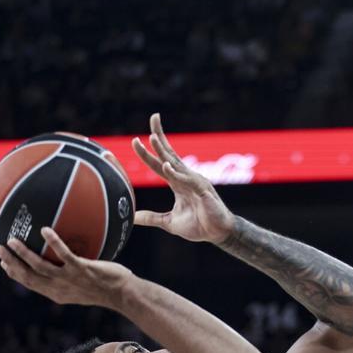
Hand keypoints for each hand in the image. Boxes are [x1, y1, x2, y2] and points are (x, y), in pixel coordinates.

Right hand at [0, 228, 132, 307]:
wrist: (124, 294)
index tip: (3, 263)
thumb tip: (60, 259)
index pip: (30, 283)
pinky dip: (53, 242)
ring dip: (24, 254)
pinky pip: (65, 254)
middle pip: (28, 276)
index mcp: (57, 293)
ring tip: (12, 240)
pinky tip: (45, 230)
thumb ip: (67, 275)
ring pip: (40, 266)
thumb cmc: (104, 287)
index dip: (15, 274)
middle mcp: (60, 288)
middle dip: (11, 263)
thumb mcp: (81, 285)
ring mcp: (70, 279)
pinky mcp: (83, 269)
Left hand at [131, 112, 234, 243]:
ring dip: (163, 151)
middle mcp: (186, 177)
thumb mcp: (170, 222)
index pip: (161, 162)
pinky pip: (187, 180)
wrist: (219, 234)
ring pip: (176, 163)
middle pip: (169, 153)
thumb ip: (152, 217)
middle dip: (159, 136)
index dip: (149, 151)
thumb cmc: (200, 226)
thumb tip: (132, 218)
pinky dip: (176, 174)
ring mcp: (195, 182)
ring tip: (152, 138)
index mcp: (178, 182)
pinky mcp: (203, 191)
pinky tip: (166, 167)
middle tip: (152, 118)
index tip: (135, 140)